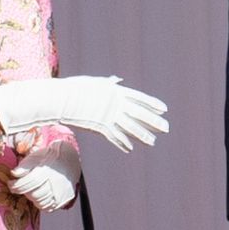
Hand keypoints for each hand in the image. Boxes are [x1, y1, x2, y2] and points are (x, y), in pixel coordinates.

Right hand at [0, 75, 168, 151]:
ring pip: (130, 128)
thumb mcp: (95, 83)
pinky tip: (130, 148)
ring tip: (153, 142)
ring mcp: (109, 116)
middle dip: (154, 122)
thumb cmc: (75, 88)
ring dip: (143, 135)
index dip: (153, 104)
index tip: (164, 110)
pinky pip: (115, 137)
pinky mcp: (100, 127)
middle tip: (166, 128)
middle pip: (139, 114)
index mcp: (116, 91)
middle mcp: (116, 104)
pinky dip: (122, 142)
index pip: (140, 98)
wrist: (62, 99)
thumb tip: (117, 81)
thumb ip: (108, 84)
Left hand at [8, 141, 80, 211]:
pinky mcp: (62, 200)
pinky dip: (41, 204)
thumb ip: (24, 166)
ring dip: (33, 198)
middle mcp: (54, 184)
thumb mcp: (36, 157)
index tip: (11, 184)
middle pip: (33, 195)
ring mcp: (59, 193)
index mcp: (46, 172)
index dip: (16, 185)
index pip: (27, 183)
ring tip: (32, 190)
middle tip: (23, 186)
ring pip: (40, 202)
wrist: (68, 161)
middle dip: (25, 192)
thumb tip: (14, 173)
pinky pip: (48, 207)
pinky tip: (40, 196)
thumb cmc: (49, 158)